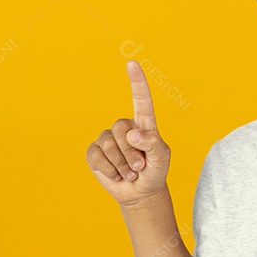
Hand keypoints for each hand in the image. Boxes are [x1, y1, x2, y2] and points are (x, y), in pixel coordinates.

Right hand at [85, 60, 171, 207]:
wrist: (140, 193)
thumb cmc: (154, 172)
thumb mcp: (161, 159)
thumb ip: (153, 144)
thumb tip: (133, 134)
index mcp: (143, 124)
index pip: (141, 100)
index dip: (136, 82)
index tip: (132, 63)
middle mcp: (124, 127)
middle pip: (121, 131)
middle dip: (132, 155)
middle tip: (140, 168)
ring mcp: (107, 138)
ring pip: (109, 146)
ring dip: (122, 166)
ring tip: (130, 173)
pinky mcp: (94, 152)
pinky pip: (97, 157)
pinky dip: (109, 171)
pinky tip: (116, 175)